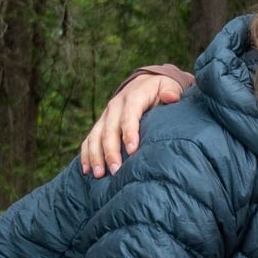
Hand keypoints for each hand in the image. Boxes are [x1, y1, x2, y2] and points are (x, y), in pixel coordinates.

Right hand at [76, 67, 192, 176]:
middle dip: (111, 151)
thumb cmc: (160, 89)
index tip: (132, 150)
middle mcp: (115, 106)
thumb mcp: (168, 86)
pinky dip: (86, 154)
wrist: (144, 82)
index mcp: (133, 97)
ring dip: (96, 156)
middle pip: (109, 129)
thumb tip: (171, 97)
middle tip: (116, 170)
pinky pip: (89, 139)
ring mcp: (106, 115)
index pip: (129, 115)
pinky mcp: (100, 124)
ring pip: (96, 136)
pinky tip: (87, 170)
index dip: (130, 132)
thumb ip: (170, 92)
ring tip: (99, 174)